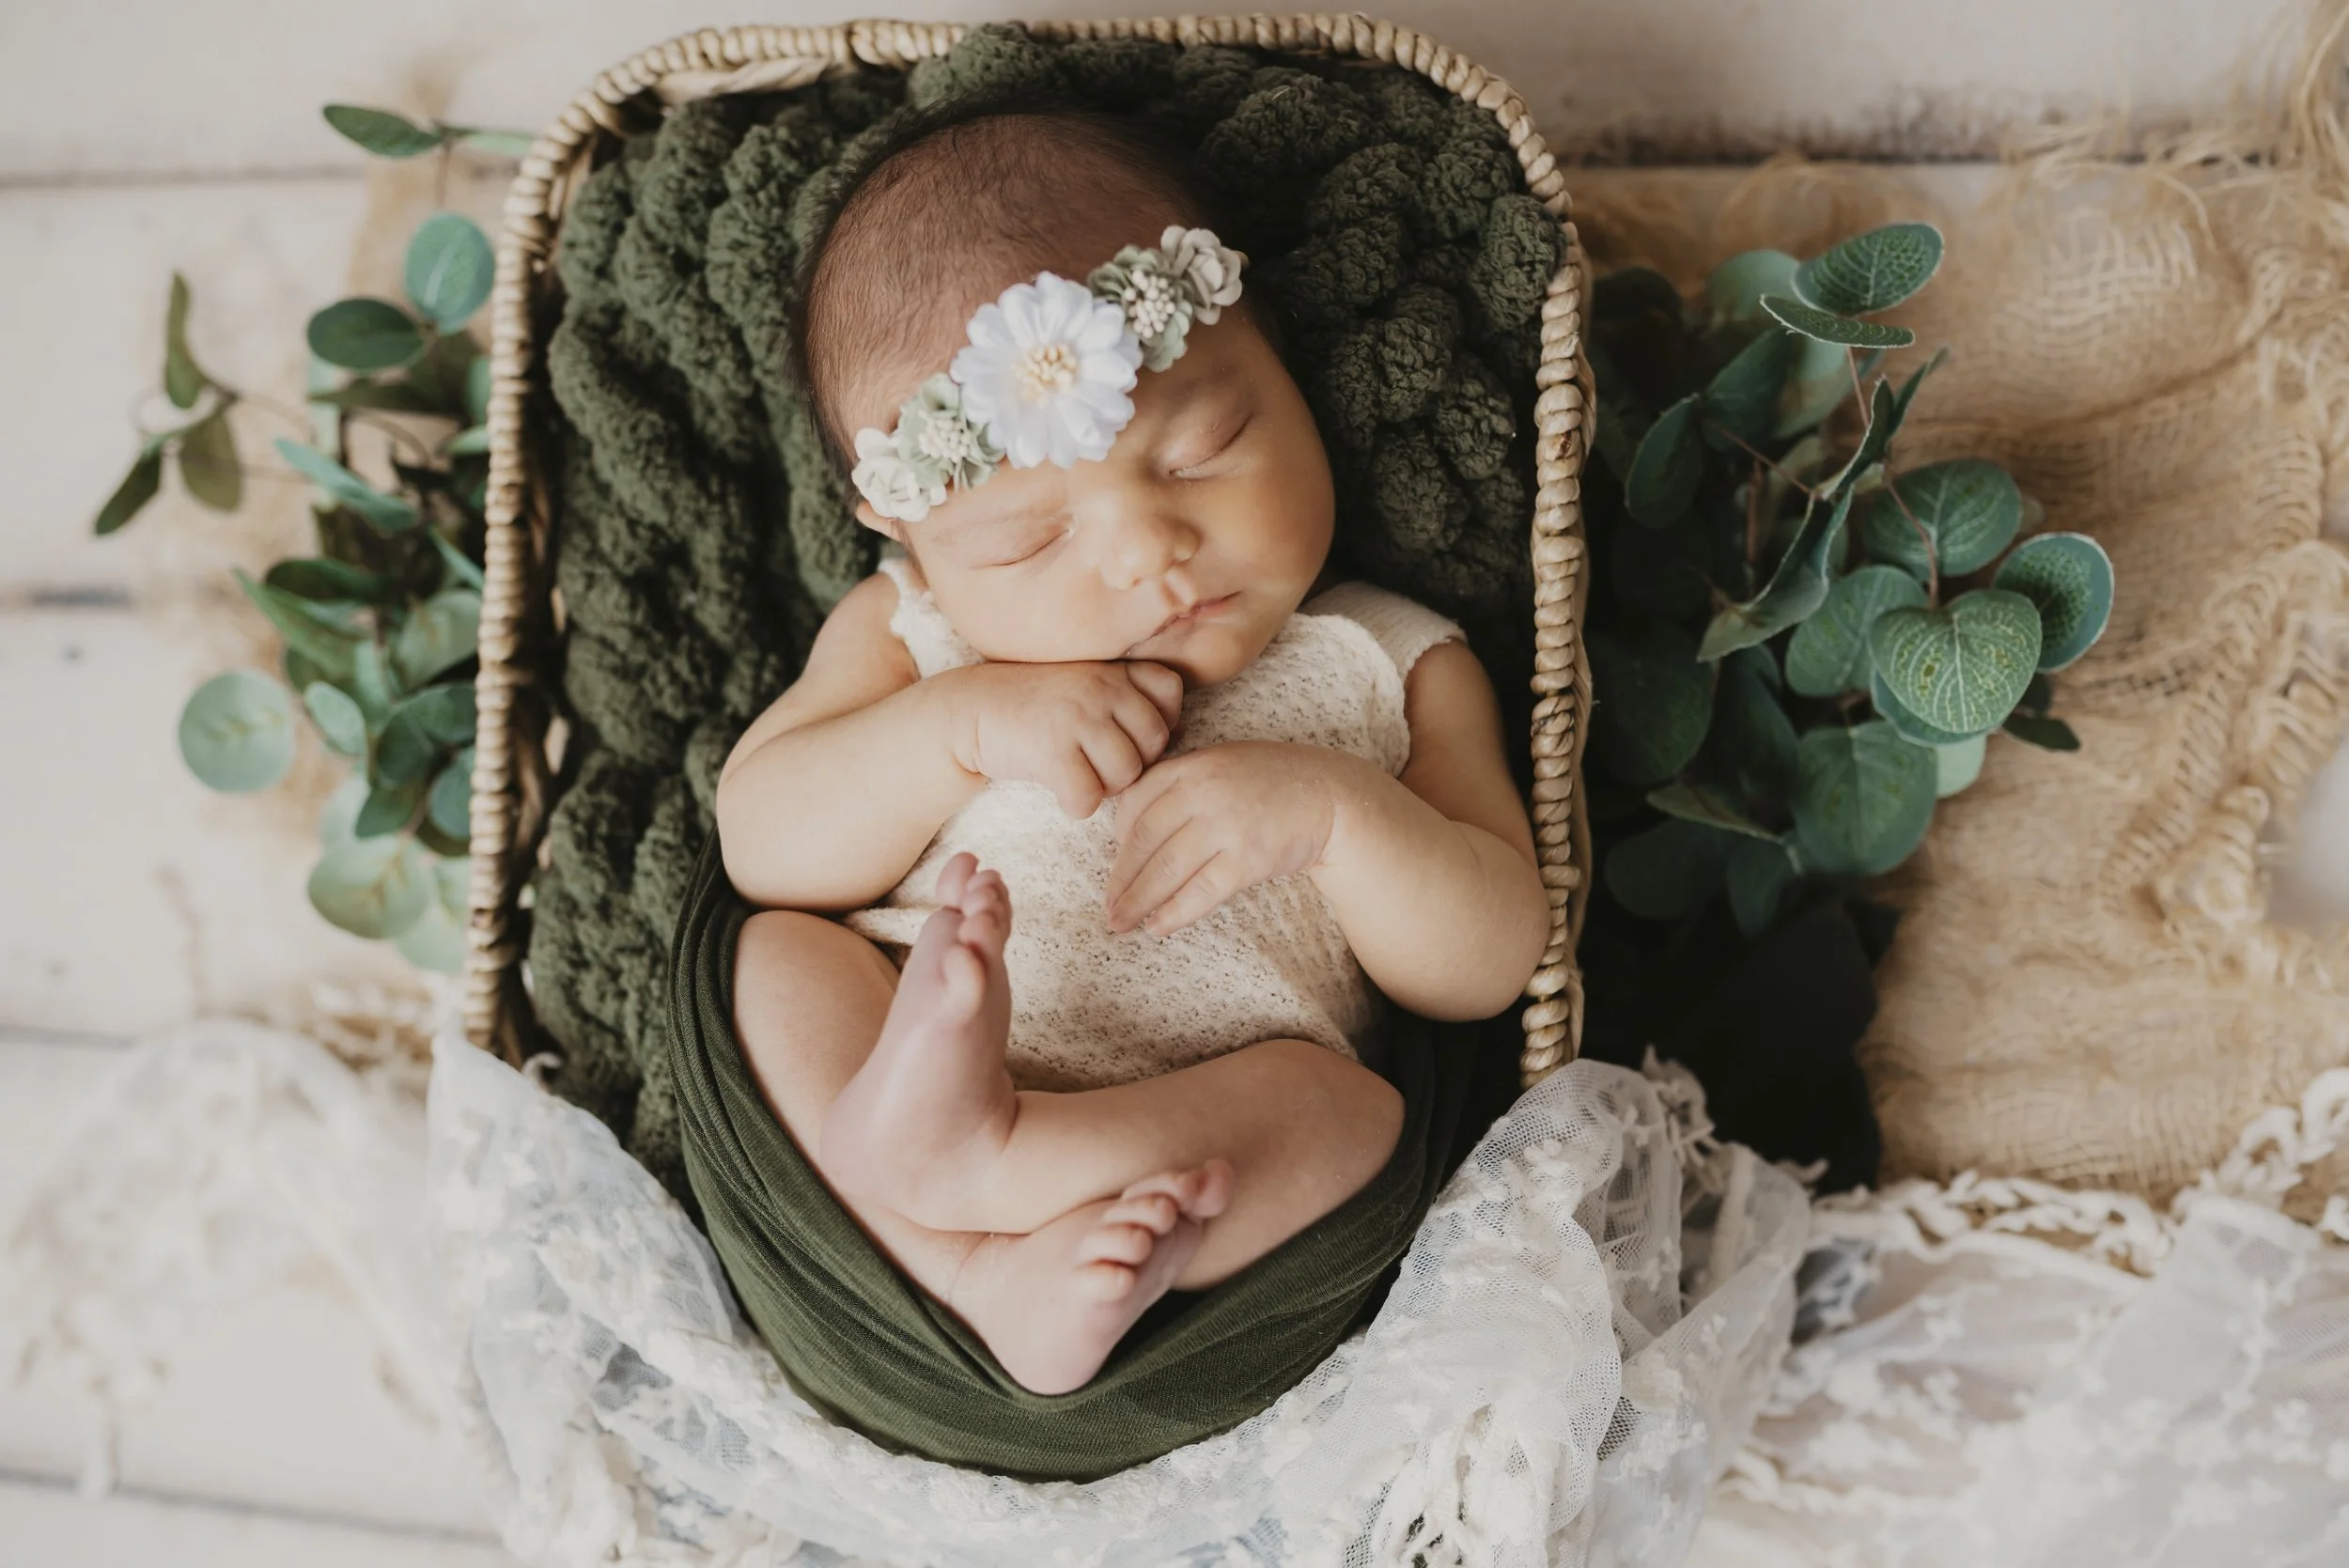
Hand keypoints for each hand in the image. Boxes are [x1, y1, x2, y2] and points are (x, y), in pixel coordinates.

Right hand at [943, 660, 1185, 818]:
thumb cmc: (1035, 704)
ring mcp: (1077, 718)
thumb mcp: (1085, 684)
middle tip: (1098, 762)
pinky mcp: (1050, 751)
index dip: (1156, 720)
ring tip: (1078, 774)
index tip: (1124, 732)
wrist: (968, 708)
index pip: (1170, 693)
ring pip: (1125, 774)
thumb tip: (1181, 733)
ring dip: (1104, 786)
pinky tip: (1059, 791)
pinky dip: (1075, 804)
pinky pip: (1088, 798)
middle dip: (1132, 762)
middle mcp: (1101, 687)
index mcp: (1113, 669)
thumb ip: (1129, 700)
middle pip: (1154, 743)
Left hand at [1105, 741, 1362, 935]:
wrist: (1329, 793)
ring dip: (1139, 902)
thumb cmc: (1270, 781)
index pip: (1135, 805)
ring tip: (1122, 924)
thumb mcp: (1220, 763)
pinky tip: (1158, 927)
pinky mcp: (1247, 858)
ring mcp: (1225, 825)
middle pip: (1145, 842)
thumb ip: (1179, 785)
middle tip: (1108, 909)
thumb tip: (1130, 830)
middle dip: (1121, 882)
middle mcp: (1202, 792)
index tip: (1115, 866)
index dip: (1118, 841)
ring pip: (1166, 870)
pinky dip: (1175, 913)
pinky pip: (1201, 892)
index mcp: (1190, 766)